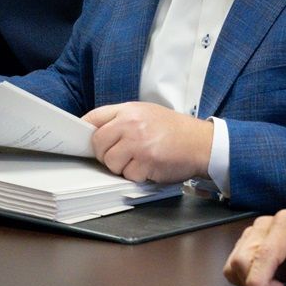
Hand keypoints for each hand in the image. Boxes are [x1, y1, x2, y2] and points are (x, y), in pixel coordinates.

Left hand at [84, 101, 213, 184]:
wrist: (201, 142)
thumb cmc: (174, 129)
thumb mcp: (146, 113)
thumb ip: (122, 119)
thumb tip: (97, 132)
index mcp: (128, 110)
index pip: (93, 117)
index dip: (85, 131)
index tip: (84, 140)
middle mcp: (130, 124)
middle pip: (97, 143)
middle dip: (104, 154)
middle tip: (119, 155)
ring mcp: (138, 143)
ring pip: (110, 162)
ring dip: (121, 167)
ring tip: (137, 160)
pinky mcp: (146, 161)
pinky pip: (128, 174)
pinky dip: (137, 176)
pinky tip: (149, 167)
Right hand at [224, 210, 285, 285]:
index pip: (264, 252)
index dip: (257, 279)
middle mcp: (266, 224)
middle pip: (243, 257)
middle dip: (256, 283)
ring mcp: (254, 232)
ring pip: (235, 262)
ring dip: (249, 283)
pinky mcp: (248, 242)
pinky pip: (234, 264)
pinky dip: (244, 280)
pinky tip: (266, 284)